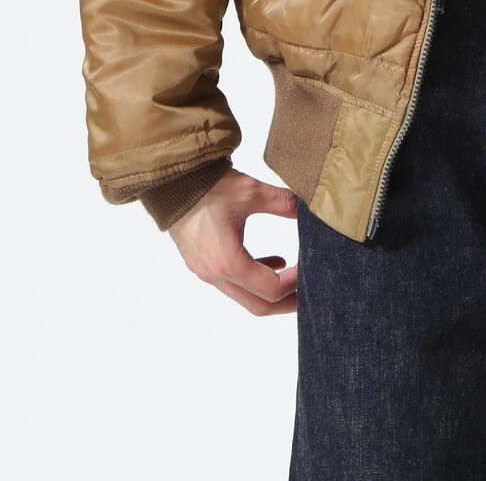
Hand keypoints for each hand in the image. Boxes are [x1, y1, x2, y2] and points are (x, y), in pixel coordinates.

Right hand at [168, 166, 299, 314]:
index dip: (295, 284)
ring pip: (244, 296)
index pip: (270, 289)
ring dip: (271, 291)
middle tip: (311, 294)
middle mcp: (215, 273)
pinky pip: (233, 282)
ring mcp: (206, 271)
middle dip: (286, 302)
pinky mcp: (203, 263)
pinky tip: (276, 262)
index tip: (312, 269)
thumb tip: (310, 209)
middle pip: (257, 305)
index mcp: (227, 261)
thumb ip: (283, 202)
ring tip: (297, 279)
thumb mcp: (252, 191)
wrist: (173, 182)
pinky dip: (255, 279)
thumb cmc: (208, 187)